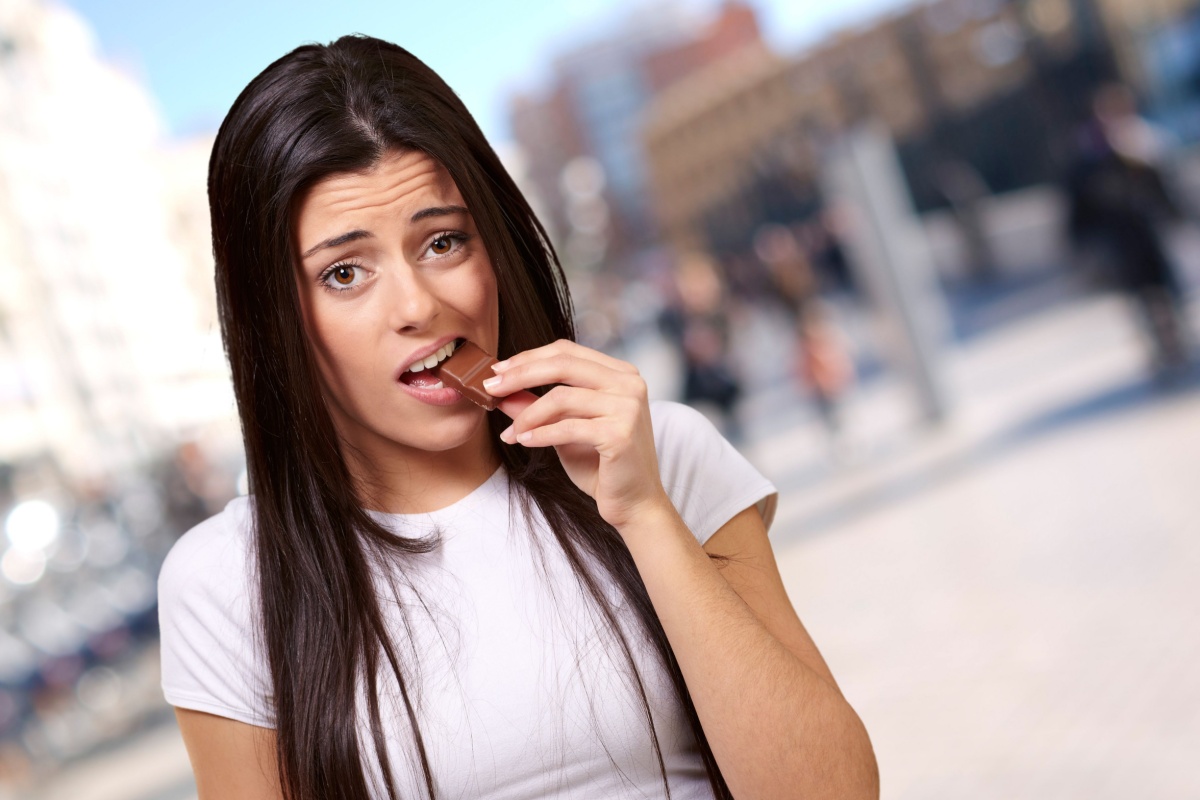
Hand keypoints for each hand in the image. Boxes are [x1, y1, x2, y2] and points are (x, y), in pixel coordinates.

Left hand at [485, 339, 669, 530]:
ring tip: (509, 432)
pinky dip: (540, 434)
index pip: (567, 351)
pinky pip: (567, 427)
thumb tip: (502, 392)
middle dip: (520, 374)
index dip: (529, 357)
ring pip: (561, 397)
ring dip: (527, 415)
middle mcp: (629, 383)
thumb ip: (539, 407)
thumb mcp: (565, 430)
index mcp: (620, 374)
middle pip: (563, 365)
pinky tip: (524, 441)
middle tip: (490, 387)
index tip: (498, 370)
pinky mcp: (621, 433)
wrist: (634, 503)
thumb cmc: (602, 466)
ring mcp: (628, 407)